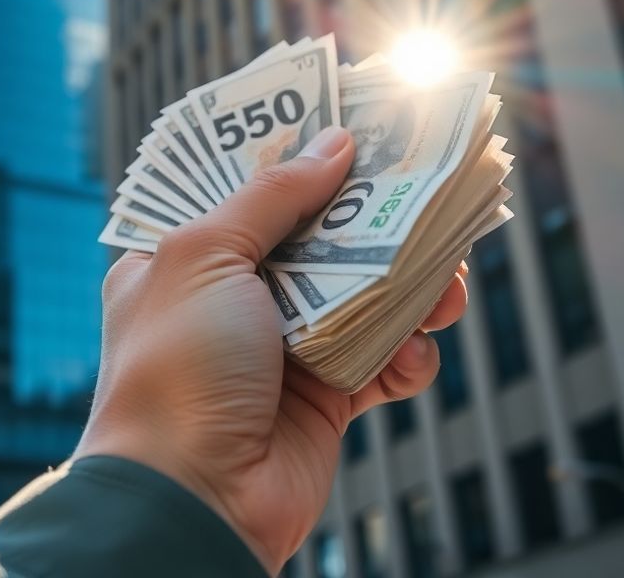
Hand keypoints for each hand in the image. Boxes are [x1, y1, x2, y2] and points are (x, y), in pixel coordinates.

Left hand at [75, 126, 468, 573]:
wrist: (196, 500)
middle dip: (378, 218)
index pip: (252, 186)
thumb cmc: (176, 369)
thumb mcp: (206, 256)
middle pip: (326, 236)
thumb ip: (272, 197)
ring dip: (413, 287)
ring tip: (446, 282)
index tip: (360, 123)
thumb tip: (334, 144)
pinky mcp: (328, 397)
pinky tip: (412, 356)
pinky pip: (386, 361)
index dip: (305, 154)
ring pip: (370, 296)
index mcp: (188, 257)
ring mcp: (286, 348)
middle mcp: (238, 298)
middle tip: (431, 190)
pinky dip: (408, 356)